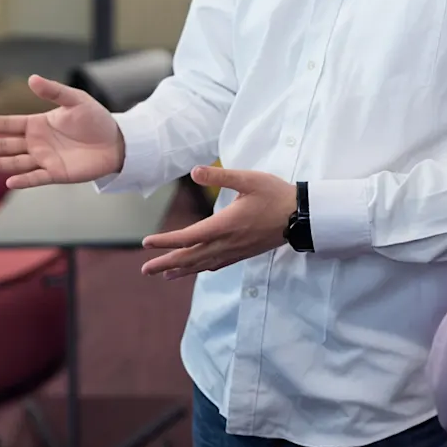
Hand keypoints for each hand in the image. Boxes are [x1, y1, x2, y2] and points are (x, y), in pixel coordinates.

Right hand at [0, 74, 124, 187]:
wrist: (116, 141)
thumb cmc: (95, 119)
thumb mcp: (75, 100)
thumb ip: (54, 91)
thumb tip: (31, 79)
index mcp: (37, 124)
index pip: (8, 124)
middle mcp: (37, 143)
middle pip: (6, 145)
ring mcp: (45, 159)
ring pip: (16, 162)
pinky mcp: (56, 174)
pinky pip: (36, 178)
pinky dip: (24, 179)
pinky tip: (9, 181)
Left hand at [139, 165, 296, 279]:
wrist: (301, 216)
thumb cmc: (275, 194)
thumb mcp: (249, 179)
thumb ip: (221, 175)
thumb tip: (194, 171)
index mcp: (225, 225)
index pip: (188, 237)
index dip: (166, 241)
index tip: (147, 243)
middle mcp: (227, 242)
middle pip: (191, 257)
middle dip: (166, 263)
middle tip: (145, 270)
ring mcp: (236, 251)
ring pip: (202, 264)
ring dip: (181, 270)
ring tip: (163, 275)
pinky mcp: (243, 253)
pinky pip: (217, 264)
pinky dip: (201, 268)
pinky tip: (197, 269)